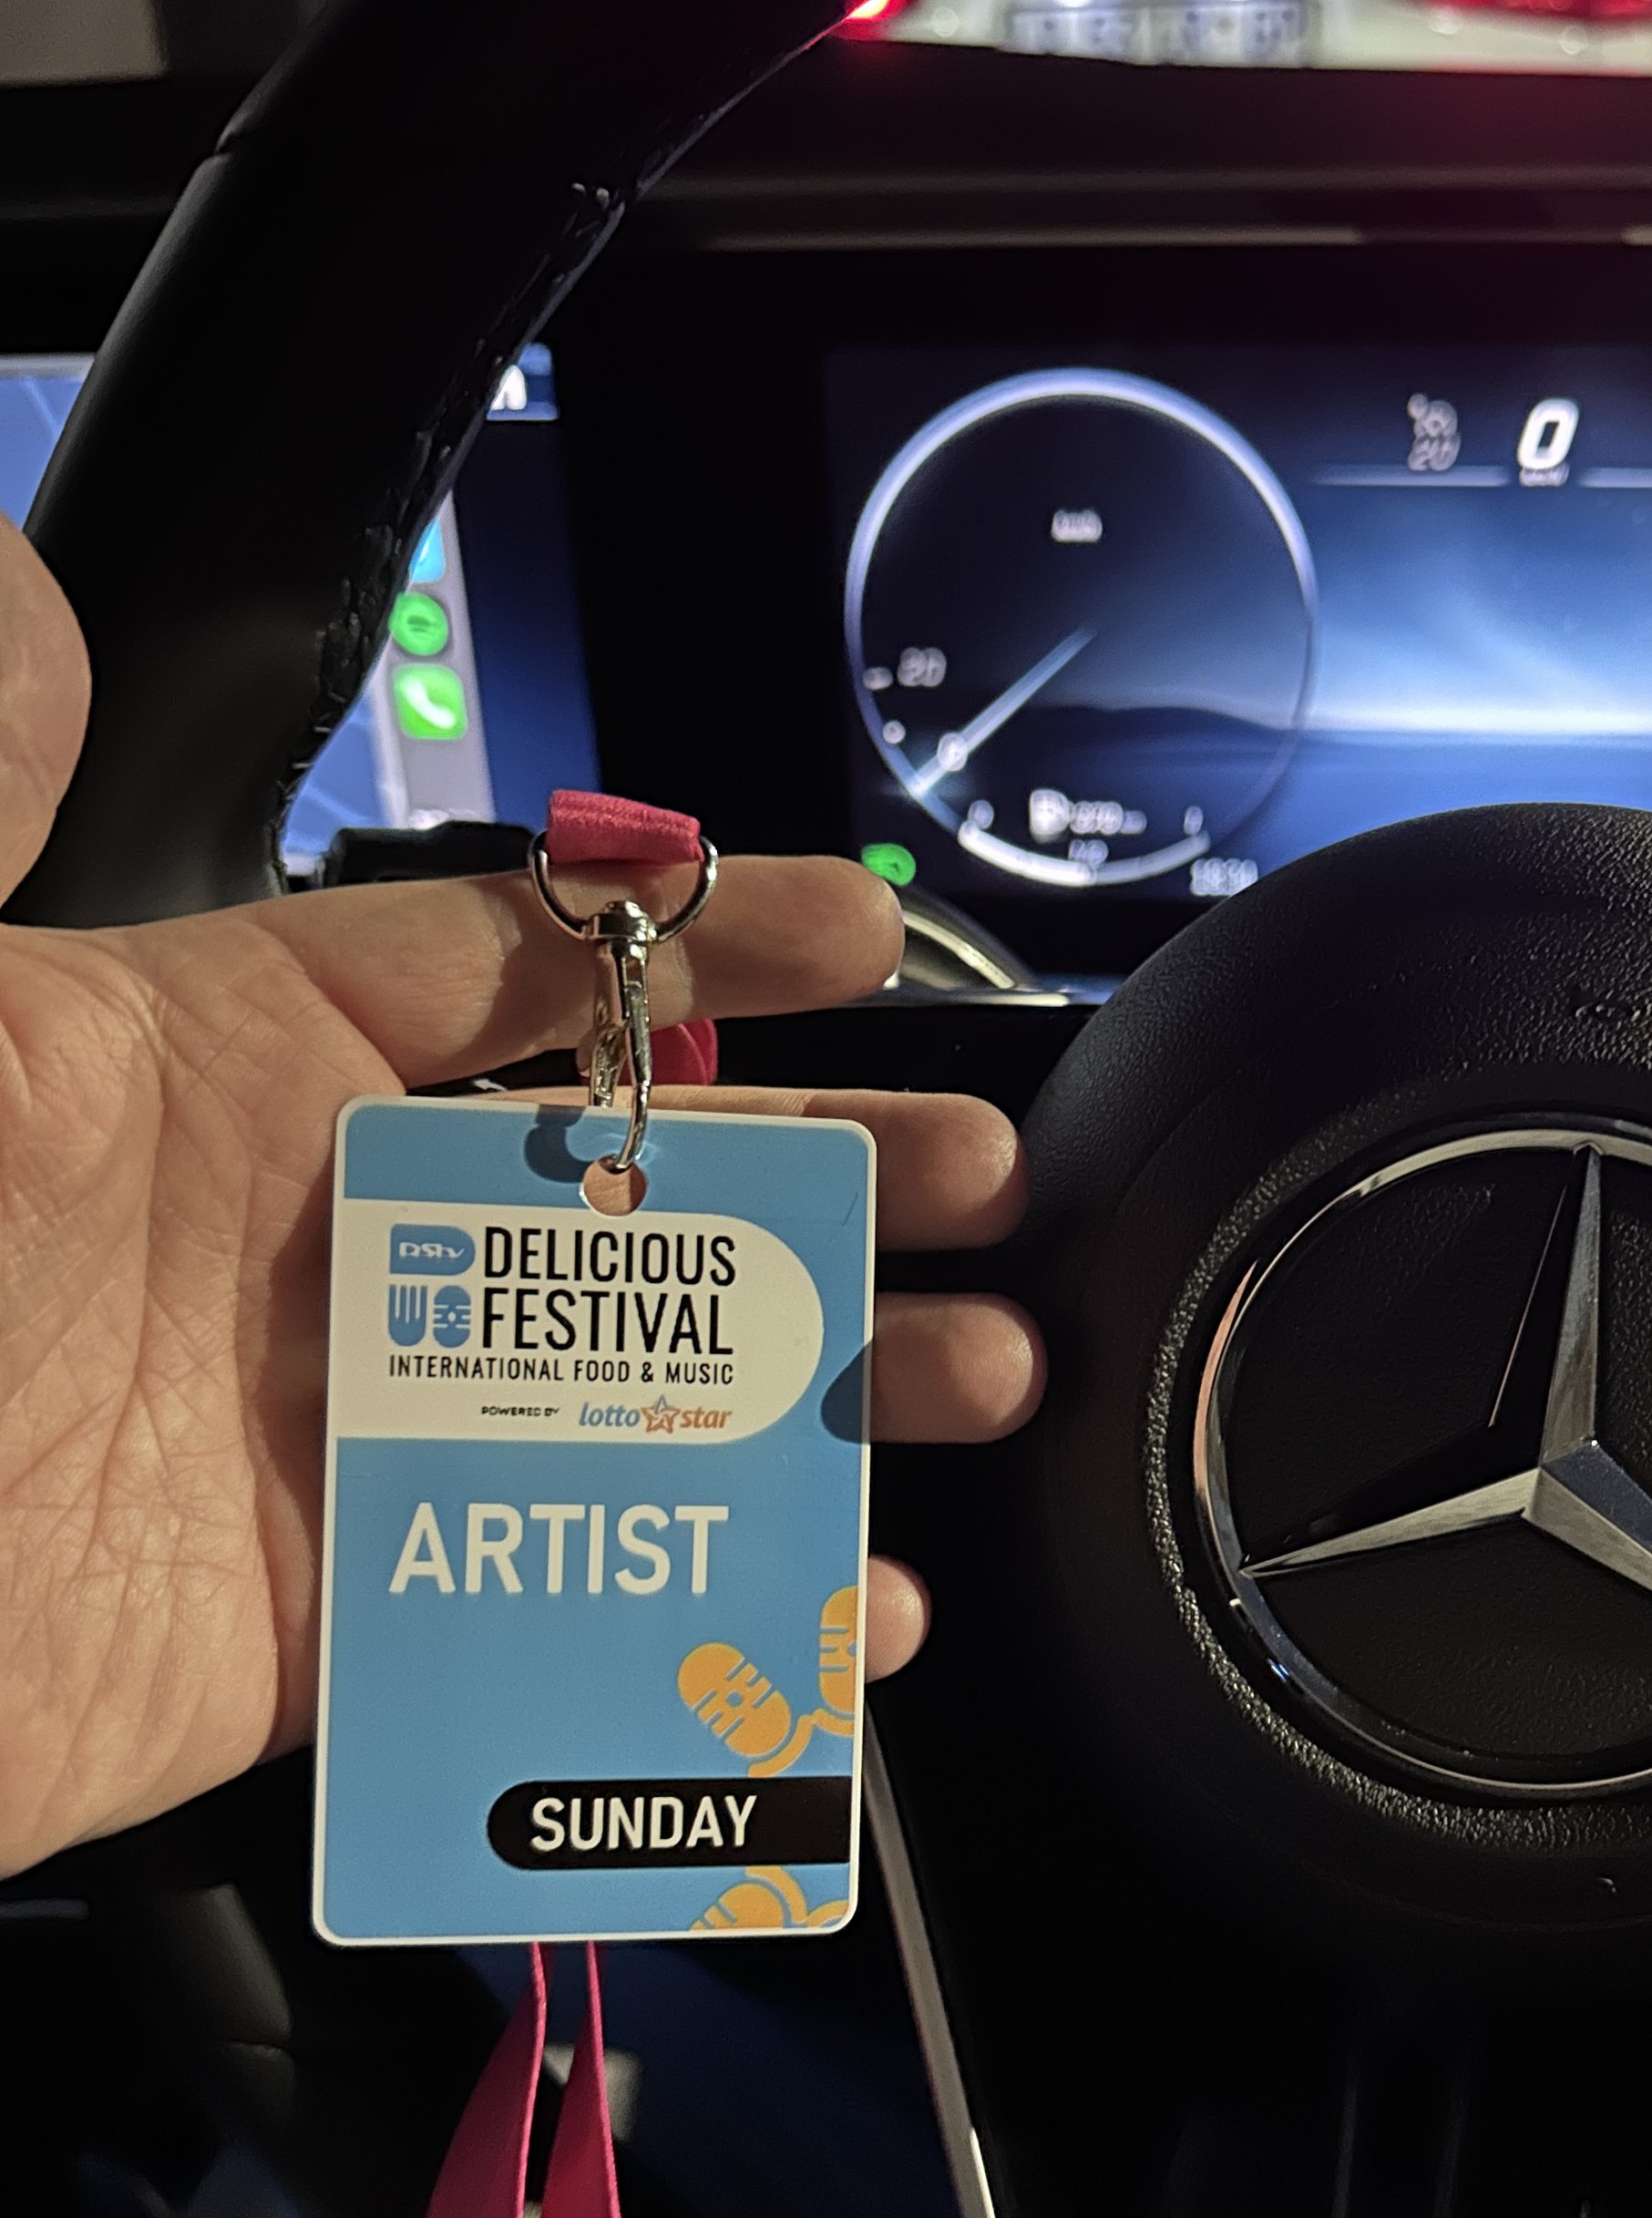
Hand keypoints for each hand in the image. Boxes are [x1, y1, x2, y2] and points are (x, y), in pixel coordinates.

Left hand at [0, 519, 1041, 1874]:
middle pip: (615, 1185)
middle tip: (987, 1174)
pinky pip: (549, 1608)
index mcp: (209, 1059)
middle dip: (817, 1168)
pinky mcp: (308, 1631)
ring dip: (812, 1384)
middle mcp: (288, 1239)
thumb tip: (9, 586)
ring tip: (983, 1380)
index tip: (859, 933)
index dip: (691, 939)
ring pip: (618, 1395)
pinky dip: (708, 1609)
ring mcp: (310, 1439)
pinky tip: (843, 1612)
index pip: (499, 962)